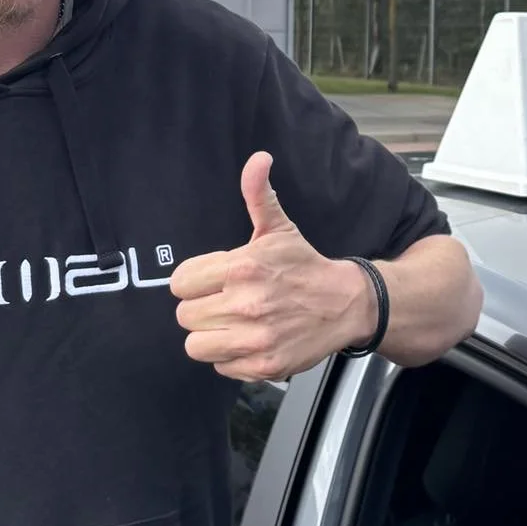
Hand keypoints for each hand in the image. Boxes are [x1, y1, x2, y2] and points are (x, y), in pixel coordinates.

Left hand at [170, 153, 375, 381]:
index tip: (212, 282)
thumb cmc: (304, 265)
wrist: (346, 303)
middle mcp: (246, 303)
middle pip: (184, 316)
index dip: (193, 282)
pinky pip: (220, 366)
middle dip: (201, 308)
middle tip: (224, 302)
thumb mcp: (279, 228)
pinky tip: (249, 339)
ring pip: (196, 345)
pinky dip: (230, 357)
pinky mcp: (263, 365)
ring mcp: (255, 338)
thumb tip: (258, 159)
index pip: (180, 283)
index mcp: (242, 267)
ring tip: (232, 323)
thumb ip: (258, 194)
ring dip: (210, 335)